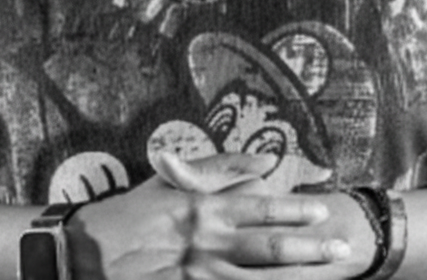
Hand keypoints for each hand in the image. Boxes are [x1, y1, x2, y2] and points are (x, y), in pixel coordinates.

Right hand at [68, 168, 356, 279]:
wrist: (84, 253)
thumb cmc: (129, 214)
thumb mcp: (169, 181)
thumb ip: (218, 167)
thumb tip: (265, 159)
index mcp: (203, 206)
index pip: (260, 206)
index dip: (294, 209)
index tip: (323, 209)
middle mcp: (206, 239)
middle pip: (268, 246)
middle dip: (309, 248)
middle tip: (343, 247)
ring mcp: (198, 273)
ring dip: (294, 279)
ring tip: (328, 275)